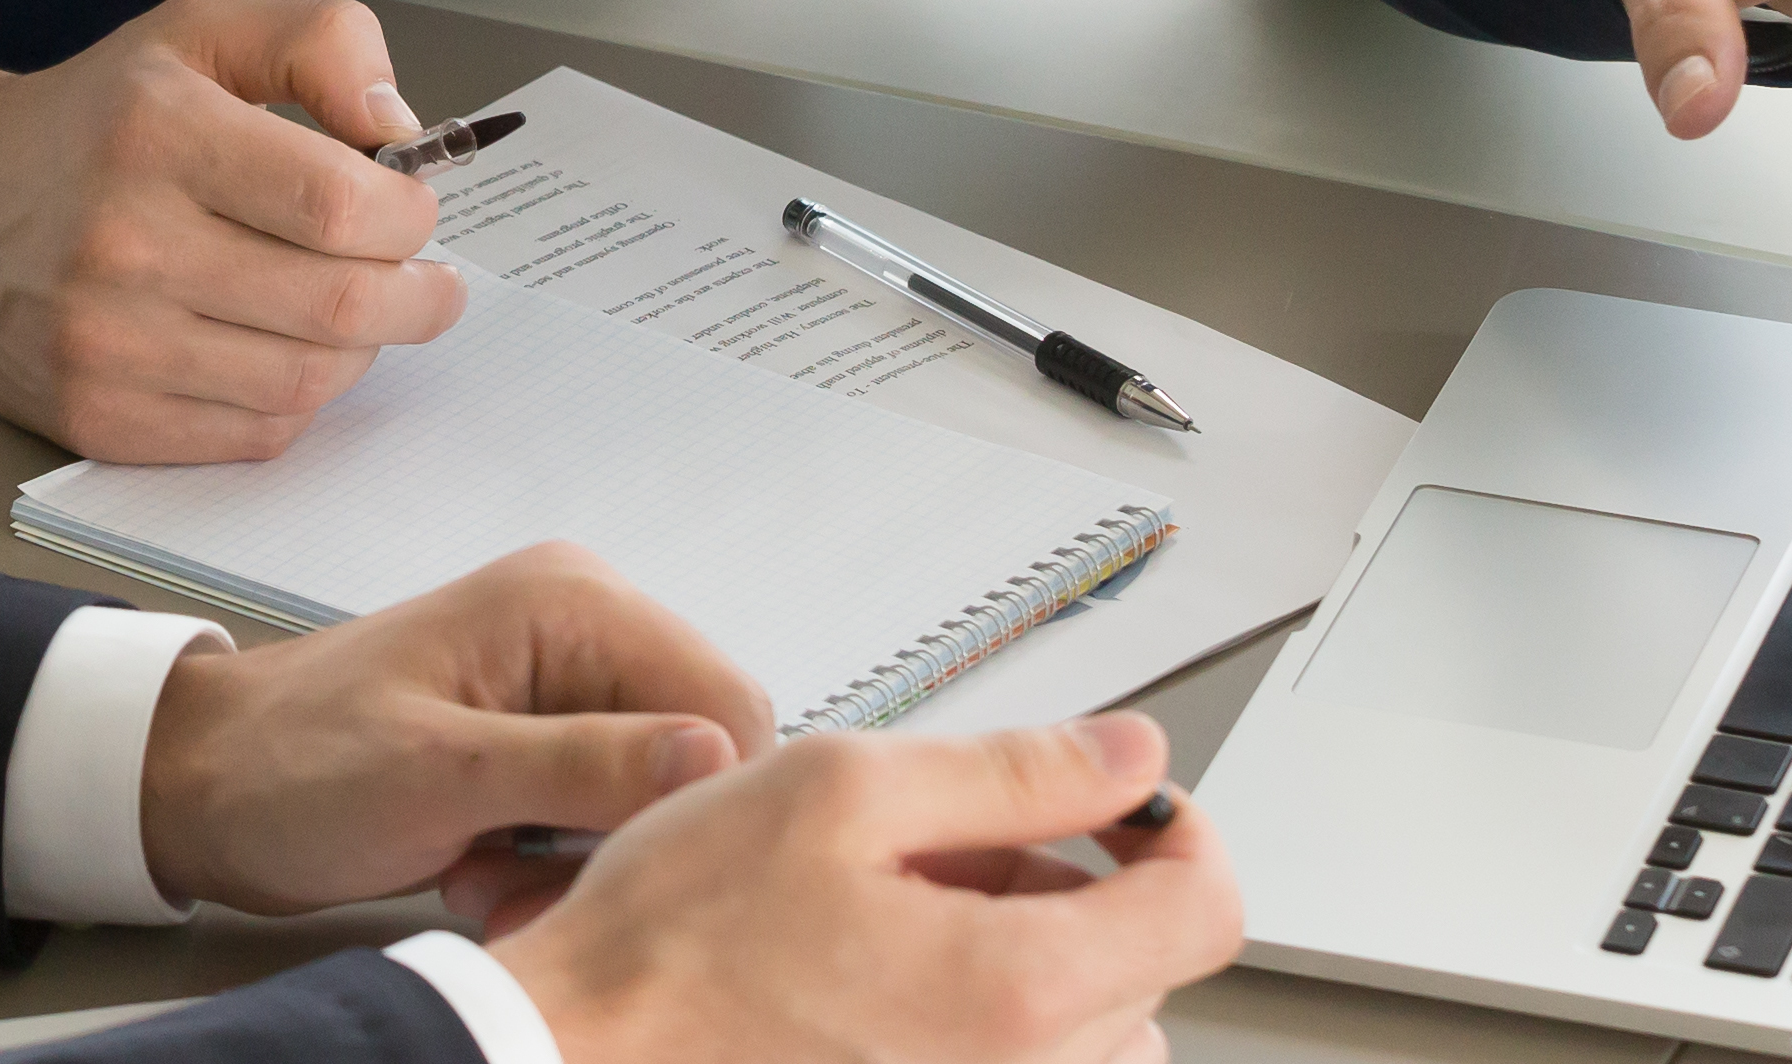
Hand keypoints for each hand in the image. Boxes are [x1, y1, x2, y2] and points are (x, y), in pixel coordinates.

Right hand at [0, 0, 459, 459]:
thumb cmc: (96, 117)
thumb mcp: (202, 29)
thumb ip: (321, 43)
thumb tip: (399, 127)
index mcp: (159, 131)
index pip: (339, 206)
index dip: (409, 215)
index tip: (414, 207)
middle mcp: (126, 244)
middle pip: (338, 307)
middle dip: (416, 297)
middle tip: (429, 281)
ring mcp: (108, 346)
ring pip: (306, 382)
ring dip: (362, 351)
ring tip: (358, 311)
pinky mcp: (98, 421)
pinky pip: (253, 436)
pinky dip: (296, 399)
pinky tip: (288, 351)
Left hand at [132, 545, 775, 915]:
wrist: (200, 784)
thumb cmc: (296, 767)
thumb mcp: (441, 776)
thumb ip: (583, 764)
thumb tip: (716, 755)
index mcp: (573, 602)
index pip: (726, 705)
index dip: (695, 802)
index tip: (612, 867)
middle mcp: (584, 626)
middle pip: (695, 756)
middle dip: (624, 843)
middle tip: (522, 881)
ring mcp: (563, 681)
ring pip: (649, 798)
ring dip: (580, 863)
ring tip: (486, 878)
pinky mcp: (540, 736)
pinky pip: (600, 813)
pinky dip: (552, 863)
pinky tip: (480, 874)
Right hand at [478, 713, 1239, 1063]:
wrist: (584, 1047)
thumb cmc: (682, 935)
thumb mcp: (845, 789)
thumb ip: (1014, 772)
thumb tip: (1133, 758)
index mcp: (1020, 991)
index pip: (1207, 907)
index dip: (1178, 824)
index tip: (1117, 793)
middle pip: (1148, 964)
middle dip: (1079, 880)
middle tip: (957, 837)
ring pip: (1087, 1020)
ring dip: (1034, 949)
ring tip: (908, 903)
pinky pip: (1018, 1062)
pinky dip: (986, 1006)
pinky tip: (886, 965)